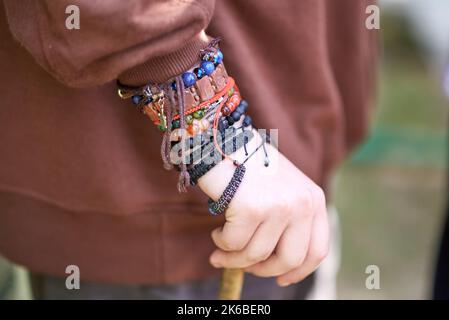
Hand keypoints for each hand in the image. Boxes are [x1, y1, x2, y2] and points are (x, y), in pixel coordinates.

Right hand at [198, 131, 328, 285]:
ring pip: (256, 255)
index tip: (281, 279)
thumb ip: (289, 221)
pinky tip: (217, 231)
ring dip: (233, 257)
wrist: (222, 141)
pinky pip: (234, 244)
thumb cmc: (248, 167)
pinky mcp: (252, 209)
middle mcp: (302, 203)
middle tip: (243, 265)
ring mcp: (279, 206)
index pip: (317, 250)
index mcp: (313, 199)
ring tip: (220, 248)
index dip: (299, 271)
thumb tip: (279, 266)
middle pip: (290, 260)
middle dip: (263, 270)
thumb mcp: (281, 190)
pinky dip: (222, 243)